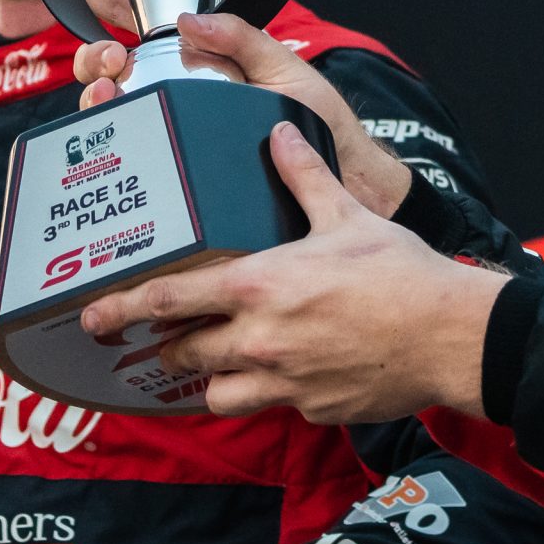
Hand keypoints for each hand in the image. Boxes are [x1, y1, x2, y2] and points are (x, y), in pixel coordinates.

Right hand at [73, 9, 415, 219]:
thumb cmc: (319, 124)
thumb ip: (241, 38)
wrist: (348, 179)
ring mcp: (183, 158)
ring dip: (99, 124)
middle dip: (95, 81)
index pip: (137, 61)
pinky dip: (124, 178)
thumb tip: (190, 20)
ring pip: (120, 142)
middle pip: (115, 99)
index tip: (110, 53)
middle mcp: (182, 120)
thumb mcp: (282, 69)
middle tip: (106, 79)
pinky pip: (147, 187)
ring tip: (106, 113)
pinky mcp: (190, 195)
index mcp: (198, 82)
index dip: (108, 54)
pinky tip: (119, 168)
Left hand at [78, 123, 502, 422]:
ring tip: (220, 366)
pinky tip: (292, 374)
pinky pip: (273, 406)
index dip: (123, 308)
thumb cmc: (401, 273)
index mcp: (260, 286)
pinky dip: (272, 393)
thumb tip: (279, 134)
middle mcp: (260, 340)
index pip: (169, 300)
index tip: (94, 315)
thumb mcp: (349, 216)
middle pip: (183, 353)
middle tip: (166, 340)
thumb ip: (303, 178)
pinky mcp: (312, 410)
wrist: (449, 334)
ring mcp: (284, 382)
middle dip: (170, 347)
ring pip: (216, 394)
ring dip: (211, 380)